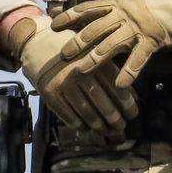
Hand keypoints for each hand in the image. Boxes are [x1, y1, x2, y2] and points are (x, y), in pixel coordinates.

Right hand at [11, 16, 136, 134]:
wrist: (38, 40)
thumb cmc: (72, 47)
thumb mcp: (93, 50)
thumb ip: (108, 68)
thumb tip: (128, 94)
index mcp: (95, 61)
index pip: (115, 86)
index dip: (126, 103)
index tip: (133, 114)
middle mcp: (80, 73)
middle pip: (102, 102)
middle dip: (114, 118)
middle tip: (122, 127)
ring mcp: (63, 84)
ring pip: (85, 111)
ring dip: (98, 125)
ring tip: (108, 132)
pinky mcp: (49, 93)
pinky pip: (67, 113)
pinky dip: (78, 123)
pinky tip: (86, 129)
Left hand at [51, 0, 171, 87]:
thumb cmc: (156, 2)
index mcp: (118, 5)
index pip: (89, 9)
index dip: (71, 16)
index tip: (54, 24)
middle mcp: (124, 15)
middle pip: (96, 28)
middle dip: (78, 42)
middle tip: (62, 54)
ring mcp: (137, 28)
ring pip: (112, 44)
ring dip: (95, 58)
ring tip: (81, 70)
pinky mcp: (151, 41)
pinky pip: (138, 58)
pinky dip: (129, 71)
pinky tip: (120, 84)